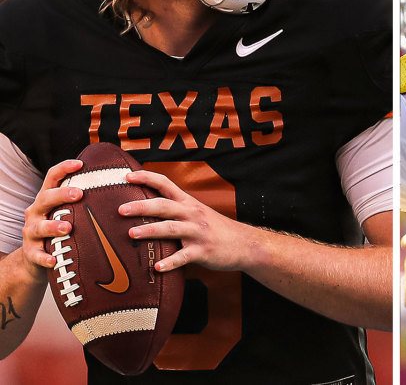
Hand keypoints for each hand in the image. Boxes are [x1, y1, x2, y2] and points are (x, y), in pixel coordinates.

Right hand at [20, 159, 83, 277]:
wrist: (34, 257)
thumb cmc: (59, 229)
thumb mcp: (67, 211)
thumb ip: (85, 201)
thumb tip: (122, 186)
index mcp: (47, 199)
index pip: (52, 177)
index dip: (64, 168)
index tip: (81, 163)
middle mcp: (36, 211)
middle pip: (46, 198)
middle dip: (61, 194)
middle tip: (79, 194)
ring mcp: (31, 231)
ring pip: (39, 226)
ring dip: (53, 226)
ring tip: (68, 227)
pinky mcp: (31, 252)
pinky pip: (36, 254)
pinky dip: (45, 257)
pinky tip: (54, 260)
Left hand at [121, 170, 251, 272]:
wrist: (245, 243)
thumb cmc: (215, 229)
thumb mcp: (198, 212)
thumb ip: (176, 210)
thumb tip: (144, 209)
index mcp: (189, 203)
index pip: (165, 184)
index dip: (146, 177)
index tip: (127, 176)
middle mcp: (192, 214)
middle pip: (164, 206)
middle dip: (141, 206)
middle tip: (120, 209)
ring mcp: (198, 233)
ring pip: (171, 229)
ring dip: (150, 230)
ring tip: (131, 234)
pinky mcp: (202, 251)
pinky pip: (183, 257)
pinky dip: (170, 263)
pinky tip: (157, 268)